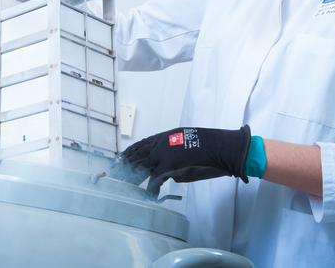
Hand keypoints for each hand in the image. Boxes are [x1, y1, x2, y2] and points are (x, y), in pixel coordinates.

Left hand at [110, 125, 251, 196]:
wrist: (222, 147)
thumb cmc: (210, 146)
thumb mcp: (187, 146)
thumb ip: (174, 158)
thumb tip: (169, 174)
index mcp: (165, 137)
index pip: (141, 144)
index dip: (130, 152)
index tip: (120, 158)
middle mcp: (161, 144)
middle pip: (137, 155)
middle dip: (124, 165)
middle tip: (112, 173)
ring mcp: (164, 154)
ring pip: (141, 166)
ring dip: (130, 177)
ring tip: (120, 186)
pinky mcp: (170, 166)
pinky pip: (155, 180)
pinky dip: (150, 190)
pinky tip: (146, 197)